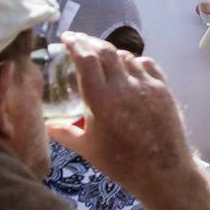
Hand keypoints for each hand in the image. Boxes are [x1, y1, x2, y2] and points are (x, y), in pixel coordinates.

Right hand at [49, 32, 199, 195]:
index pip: (86, 59)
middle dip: (90, 42)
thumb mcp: (87, 149)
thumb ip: (64, 133)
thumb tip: (46, 125)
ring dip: (111, 52)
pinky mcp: (163, 88)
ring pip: (126, 56)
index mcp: (101, 99)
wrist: (163, 171)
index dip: (75, 44)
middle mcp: (123, 86)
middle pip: (105, 51)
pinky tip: (127, 67)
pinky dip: (133, 62)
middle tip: (79, 41)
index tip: (66, 38)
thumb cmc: (121, 163)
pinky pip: (146, 65)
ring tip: (101, 55)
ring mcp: (146, 85)